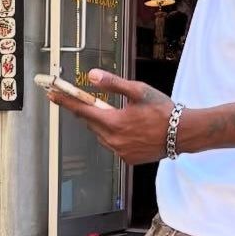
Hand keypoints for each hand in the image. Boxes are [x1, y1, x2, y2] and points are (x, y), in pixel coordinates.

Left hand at [50, 71, 173, 165]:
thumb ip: (113, 83)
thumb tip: (93, 76)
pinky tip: (131, 131)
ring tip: (121, 117)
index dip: (65, 102)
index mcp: (114, 122)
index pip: (82, 110)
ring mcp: (120, 152)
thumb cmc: (163, 110)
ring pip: (102, 136)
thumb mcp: (138, 91)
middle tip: (98, 103)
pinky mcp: (128, 159)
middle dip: (91, 112)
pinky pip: (114, 146)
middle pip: (91, 124)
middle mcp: (113, 140)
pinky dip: (116, 137)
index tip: (53, 95)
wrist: (182, 133)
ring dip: (104, 126)